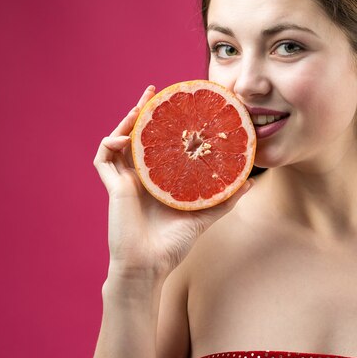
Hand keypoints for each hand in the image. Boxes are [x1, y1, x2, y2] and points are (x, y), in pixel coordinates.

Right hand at [93, 86, 252, 278]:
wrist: (150, 265)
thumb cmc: (174, 243)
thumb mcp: (205, 214)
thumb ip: (226, 197)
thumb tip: (252, 182)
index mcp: (159, 179)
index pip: (159, 143)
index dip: (163, 123)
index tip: (175, 104)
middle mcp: (141, 176)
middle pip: (138, 136)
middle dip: (143, 112)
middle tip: (153, 92)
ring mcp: (125, 180)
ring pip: (119, 141)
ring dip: (125, 121)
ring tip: (140, 106)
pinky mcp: (113, 187)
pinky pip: (104, 158)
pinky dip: (110, 143)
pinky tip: (124, 137)